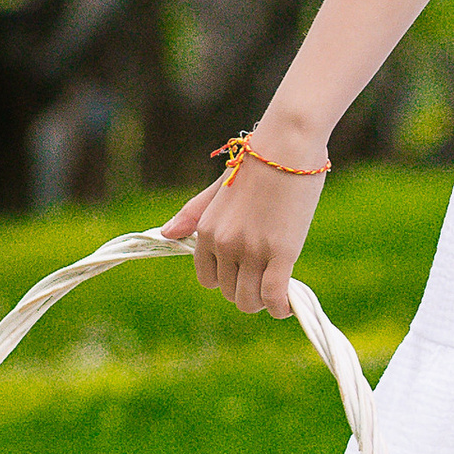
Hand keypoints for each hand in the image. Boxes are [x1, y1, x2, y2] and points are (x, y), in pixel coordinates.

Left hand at [162, 146, 326, 315]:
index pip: (207, 279)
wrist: (287, 146)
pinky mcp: (280, 253)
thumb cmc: (258, 164)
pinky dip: (279, 307)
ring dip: (262, 302)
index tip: (245, 274)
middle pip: (229, 292)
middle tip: (265, 280)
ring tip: (276, 294)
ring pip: (249, 299)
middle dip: (246, 292)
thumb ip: (193, 214)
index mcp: (207, 230)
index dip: (227, 281)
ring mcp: (251, 250)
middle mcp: (224, 243)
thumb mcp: (218, 189)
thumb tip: (166, 234)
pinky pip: (273, 296)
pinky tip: (285, 306)